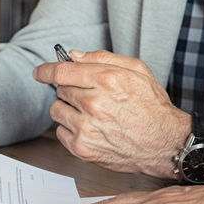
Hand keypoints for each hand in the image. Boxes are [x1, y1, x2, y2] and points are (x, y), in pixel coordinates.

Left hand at [33, 49, 190, 178]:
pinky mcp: (83, 148)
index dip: (46, 70)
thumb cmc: (152, 107)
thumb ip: (102, 58)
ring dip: (69, 109)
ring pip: (57, 110)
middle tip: (91, 97)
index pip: (62, 71)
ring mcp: (87, 128)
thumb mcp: (137, 70)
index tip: (39, 72)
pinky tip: (91, 128)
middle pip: (60, 90)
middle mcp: (94, 103)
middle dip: (72, 90)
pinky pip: (60, 132)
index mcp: (106, 80)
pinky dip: (71, 129)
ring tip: (91, 114)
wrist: (164, 144)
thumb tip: (74, 55)